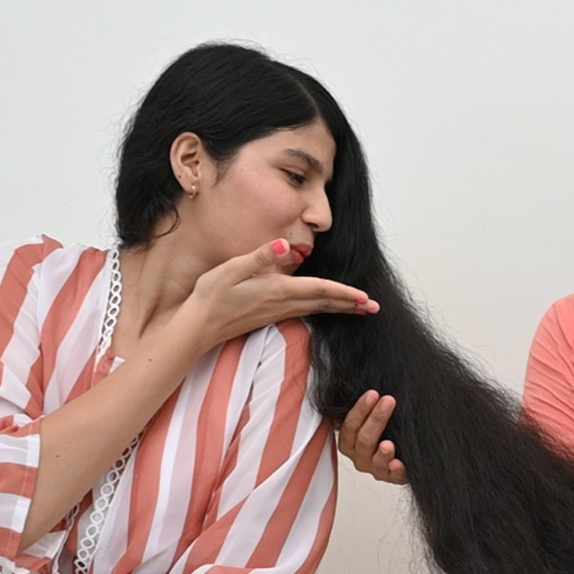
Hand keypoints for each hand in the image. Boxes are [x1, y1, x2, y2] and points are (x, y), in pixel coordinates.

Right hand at [182, 239, 376, 344]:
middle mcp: (282, 304)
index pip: (319, 290)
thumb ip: (259, 256)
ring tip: (361, 310)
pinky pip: (306, 312)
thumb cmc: (210, 296)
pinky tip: (327, 309)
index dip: (344, 292)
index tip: (365, 297)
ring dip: (341, 308)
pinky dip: (323, 310)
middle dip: (351, 304)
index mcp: (277, 290)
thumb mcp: (231, 269)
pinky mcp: (271, 316)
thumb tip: (285, 245)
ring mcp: (277, 313)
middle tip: (376, 307)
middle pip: (325, 303)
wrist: (197, 328)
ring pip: (318, 309)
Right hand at [338, 389, 407, 483]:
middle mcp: (359, 457)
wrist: (402, 452)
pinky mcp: (392, 477)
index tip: (373, 394)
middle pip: (363, 440)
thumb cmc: (384, 430)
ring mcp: (375, 468)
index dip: (360, 410)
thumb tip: (364, 388)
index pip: (349, 426)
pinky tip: (399, 463)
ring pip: (375, 460)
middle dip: (376, 419)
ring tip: (388, 444)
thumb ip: (363, 409)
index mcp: (349, 442)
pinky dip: (395, 470)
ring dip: (382, 452)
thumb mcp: (369, 418)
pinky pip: (392, 476)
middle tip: (389, 401)